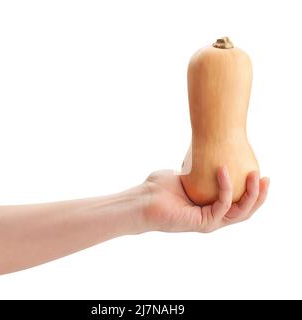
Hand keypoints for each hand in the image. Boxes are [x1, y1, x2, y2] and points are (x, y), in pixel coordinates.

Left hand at [142, 166, 268, 232]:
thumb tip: (200, 157)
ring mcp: (209, 222)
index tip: (258, 171)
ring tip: (255, 174)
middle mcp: (212, 217)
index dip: (251, 190)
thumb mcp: (181, 175)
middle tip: (264, 176)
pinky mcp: (203, 222)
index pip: (237, 202)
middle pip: (245, 210)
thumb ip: (193, 170)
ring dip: (251, 193)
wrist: (142, 201)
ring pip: (240, 212)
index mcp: (209, 208)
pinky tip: (222, 169)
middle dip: (258, 194)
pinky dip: (225, 187)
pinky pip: (222, 204)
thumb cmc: (156, 189)